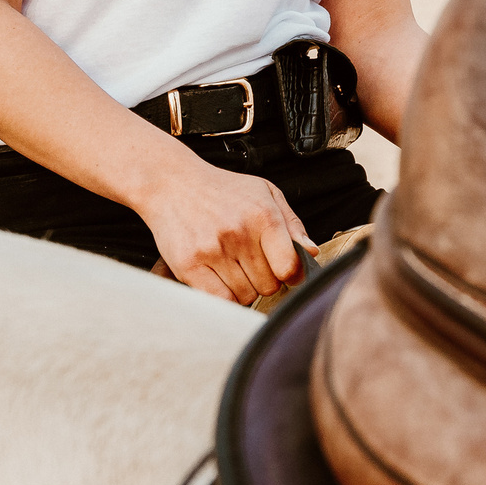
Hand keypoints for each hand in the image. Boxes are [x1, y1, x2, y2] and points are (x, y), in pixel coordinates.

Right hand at [132, 157, 310, 302]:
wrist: (173, 184)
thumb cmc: (223, 190)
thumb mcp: (265, 193)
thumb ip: (292, 223)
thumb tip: (312, 253)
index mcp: (263, 215)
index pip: (289, 266)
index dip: (292, 275)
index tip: (286, 272)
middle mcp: (239, 233)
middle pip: (268, 285)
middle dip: (265, 280)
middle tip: (252, 264)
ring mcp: (213, 250)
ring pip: (245, 296)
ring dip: (244, 289)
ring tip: (233, 267)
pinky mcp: (189, 265)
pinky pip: (219, 301)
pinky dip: (225, 299)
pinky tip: (222, 282)